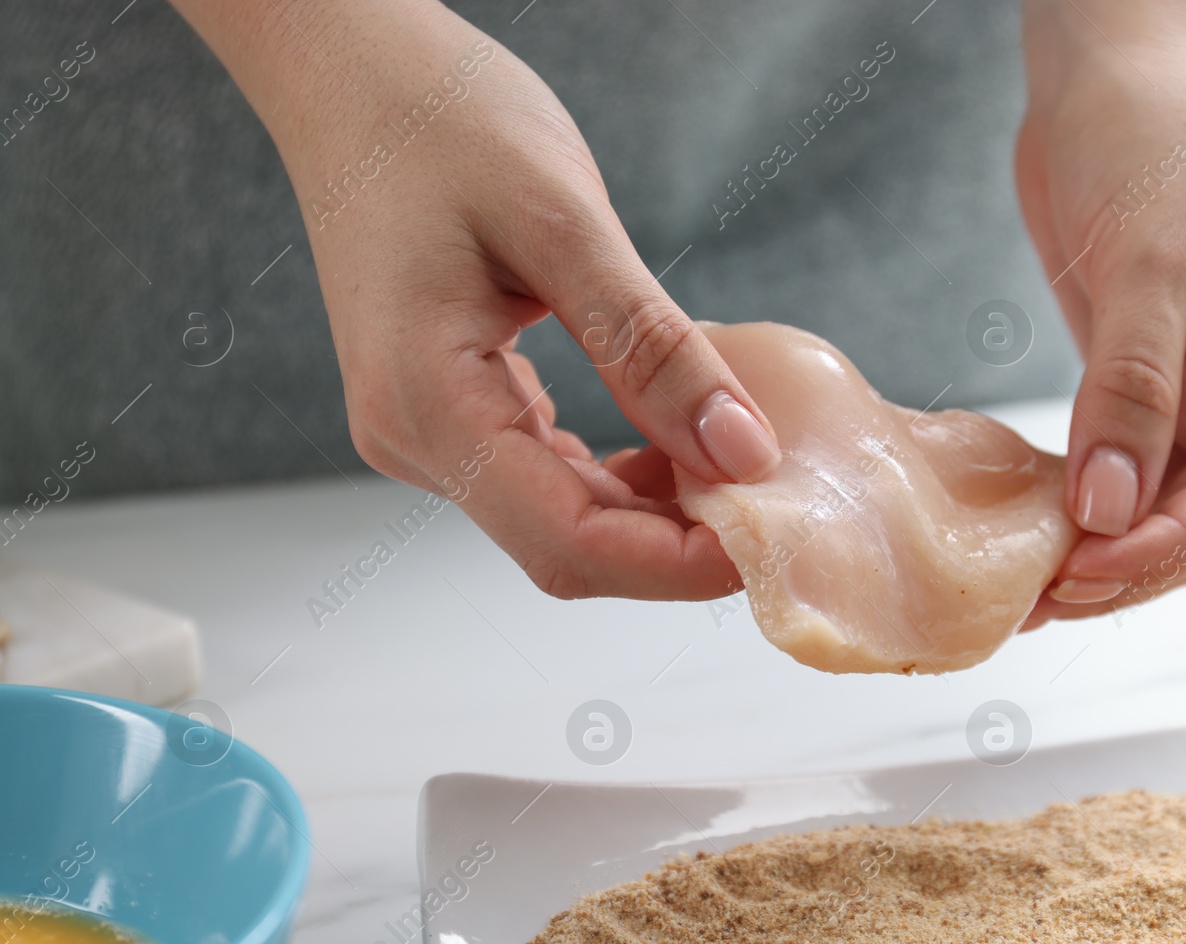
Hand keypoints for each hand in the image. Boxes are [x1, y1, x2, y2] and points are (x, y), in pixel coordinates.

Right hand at [170, 0, 780, 599]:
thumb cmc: (440, 122)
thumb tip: (742, 453)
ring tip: (735, 463)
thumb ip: (652, 350)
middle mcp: (412, 439)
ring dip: (654, 513)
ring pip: (559, 521)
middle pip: (566, 547)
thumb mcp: (566, 224)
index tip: (767, 540)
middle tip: (772, 501)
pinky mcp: (446, 412)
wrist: (354, 79)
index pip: (567, 542)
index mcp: (427, 402)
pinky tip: (673, 440)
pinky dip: (619, 477)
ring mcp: (423, 433)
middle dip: (675, 545)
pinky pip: (544, 478)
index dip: (675, 565)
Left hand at [1014, 0, 1185, 622]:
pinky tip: (1037, 538)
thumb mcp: (1150, 258)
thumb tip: (1107, 507)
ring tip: (1032, 589)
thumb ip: (1132, 386)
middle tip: (1049, 598)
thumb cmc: (1161, 134)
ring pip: (1171, 515)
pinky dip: (1087, 515)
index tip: (1094, 569)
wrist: (1113, 74)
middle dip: (1137, 565)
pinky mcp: (1150, 394)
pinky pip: (1128, 479)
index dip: (1175, 543)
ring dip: (1109, 555)